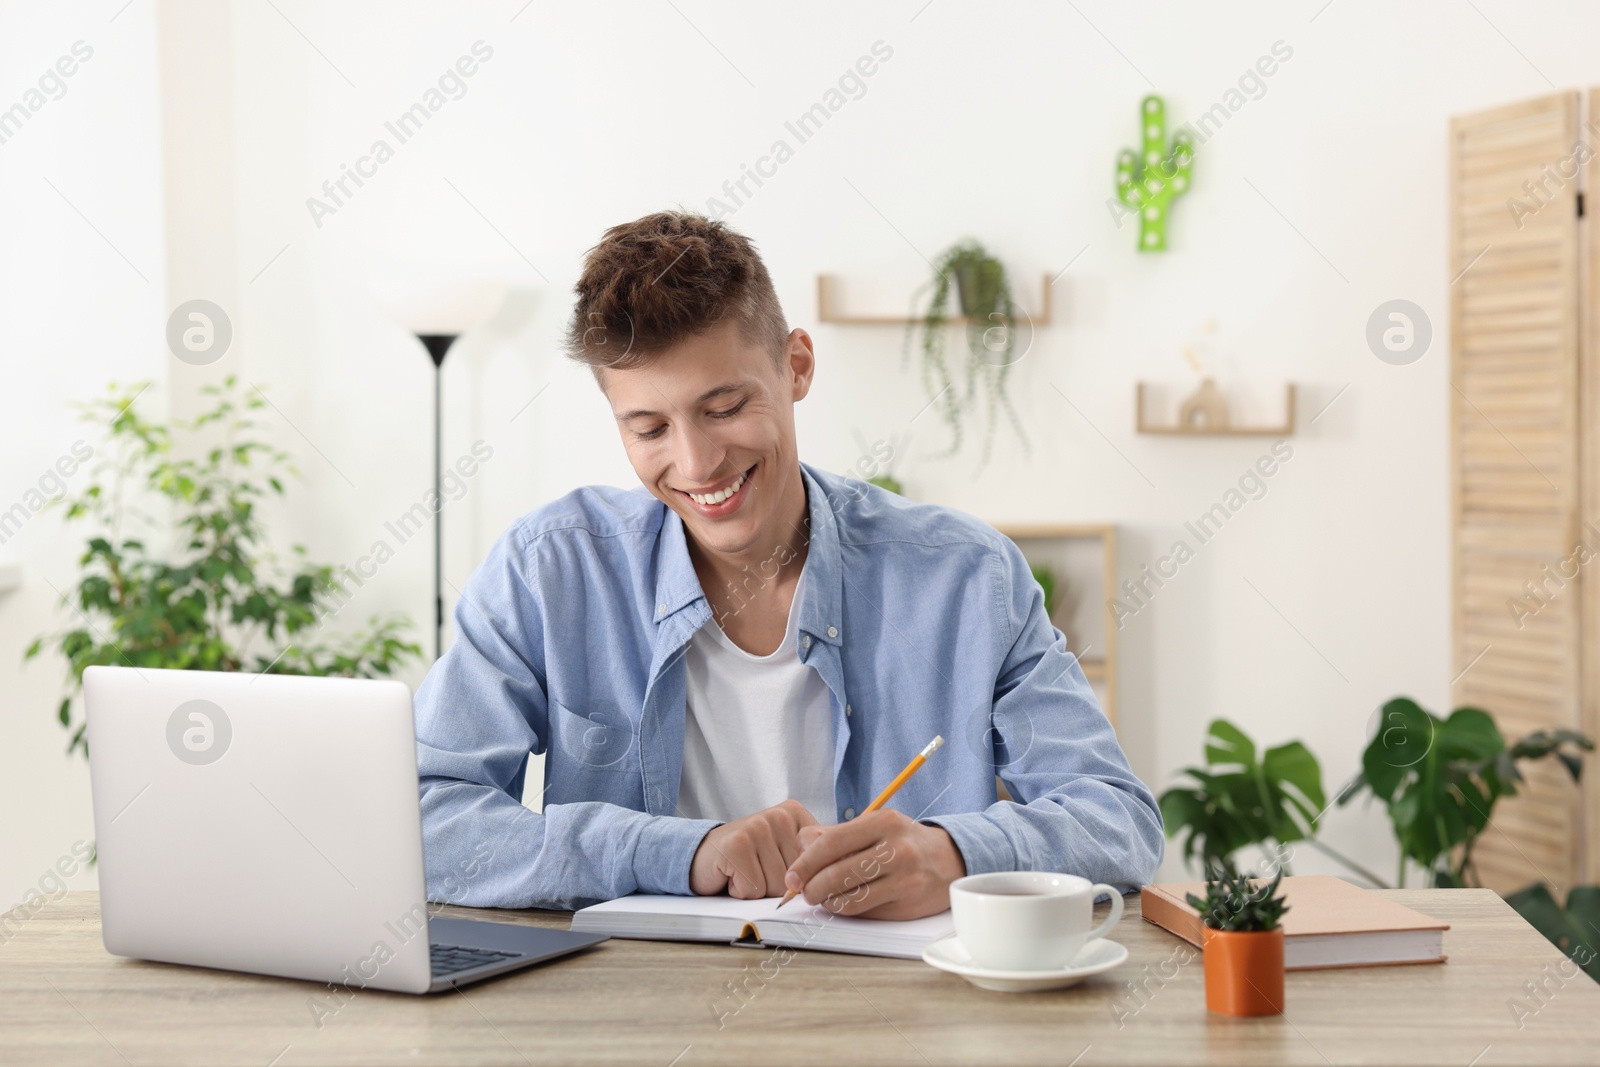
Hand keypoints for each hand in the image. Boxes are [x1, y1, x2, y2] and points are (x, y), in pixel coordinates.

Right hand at [690, 799, 819, 897]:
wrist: (702, 855)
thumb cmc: (747, 859)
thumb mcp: (783, 853)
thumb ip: (809, 860)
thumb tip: (828, 879)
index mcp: (794, 813)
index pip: (819, 861)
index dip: (799, 877)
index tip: (779, 866)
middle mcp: (778, 815)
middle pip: (798, 877)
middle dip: (775, 886)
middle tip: (756, 869)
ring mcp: (756, 827)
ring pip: (776, 886)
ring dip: (757, 890)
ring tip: (744, 871)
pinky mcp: (736, 845)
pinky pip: (753, 889)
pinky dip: (740, 891)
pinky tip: (731, 875)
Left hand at [783, 809, 966, 919]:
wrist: (949, 860)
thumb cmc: (901, 841)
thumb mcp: (873, 826)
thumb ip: (834, 834)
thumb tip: (799, 850)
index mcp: (883, 823)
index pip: (830, 843)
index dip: (804, 863)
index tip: (791, 876)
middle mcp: (897, 850)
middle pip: (836, 874)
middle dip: (811, 888)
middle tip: (804, 892)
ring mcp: (905, 880)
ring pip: (849, 899)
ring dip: (827, 902)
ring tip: (824, 897)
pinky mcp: (908, 906)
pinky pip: (865, 913)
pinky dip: (847, 910)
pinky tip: (846, 902)